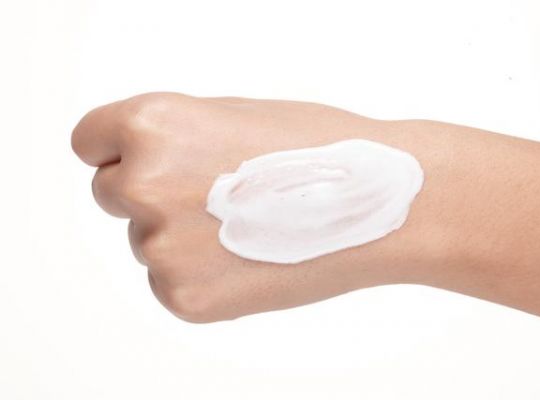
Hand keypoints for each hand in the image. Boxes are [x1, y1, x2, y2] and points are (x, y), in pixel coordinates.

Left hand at [71, 93, 427, 321]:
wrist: (382, 200)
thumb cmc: (318, 147)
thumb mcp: (230, 116)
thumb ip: (171, 139)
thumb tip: (135, 170)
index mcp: (152, 125)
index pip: (90, 143)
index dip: (118, 152)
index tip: (142, 162)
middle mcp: (144, 184)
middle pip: (113, 194)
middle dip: (153, 194)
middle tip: (216, 197)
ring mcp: (162, 246)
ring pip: (147, 240)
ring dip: (184, 235)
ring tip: (249, 226)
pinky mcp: (184, 298)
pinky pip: (169, 281)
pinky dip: (201, 274)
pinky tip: (250, 258)